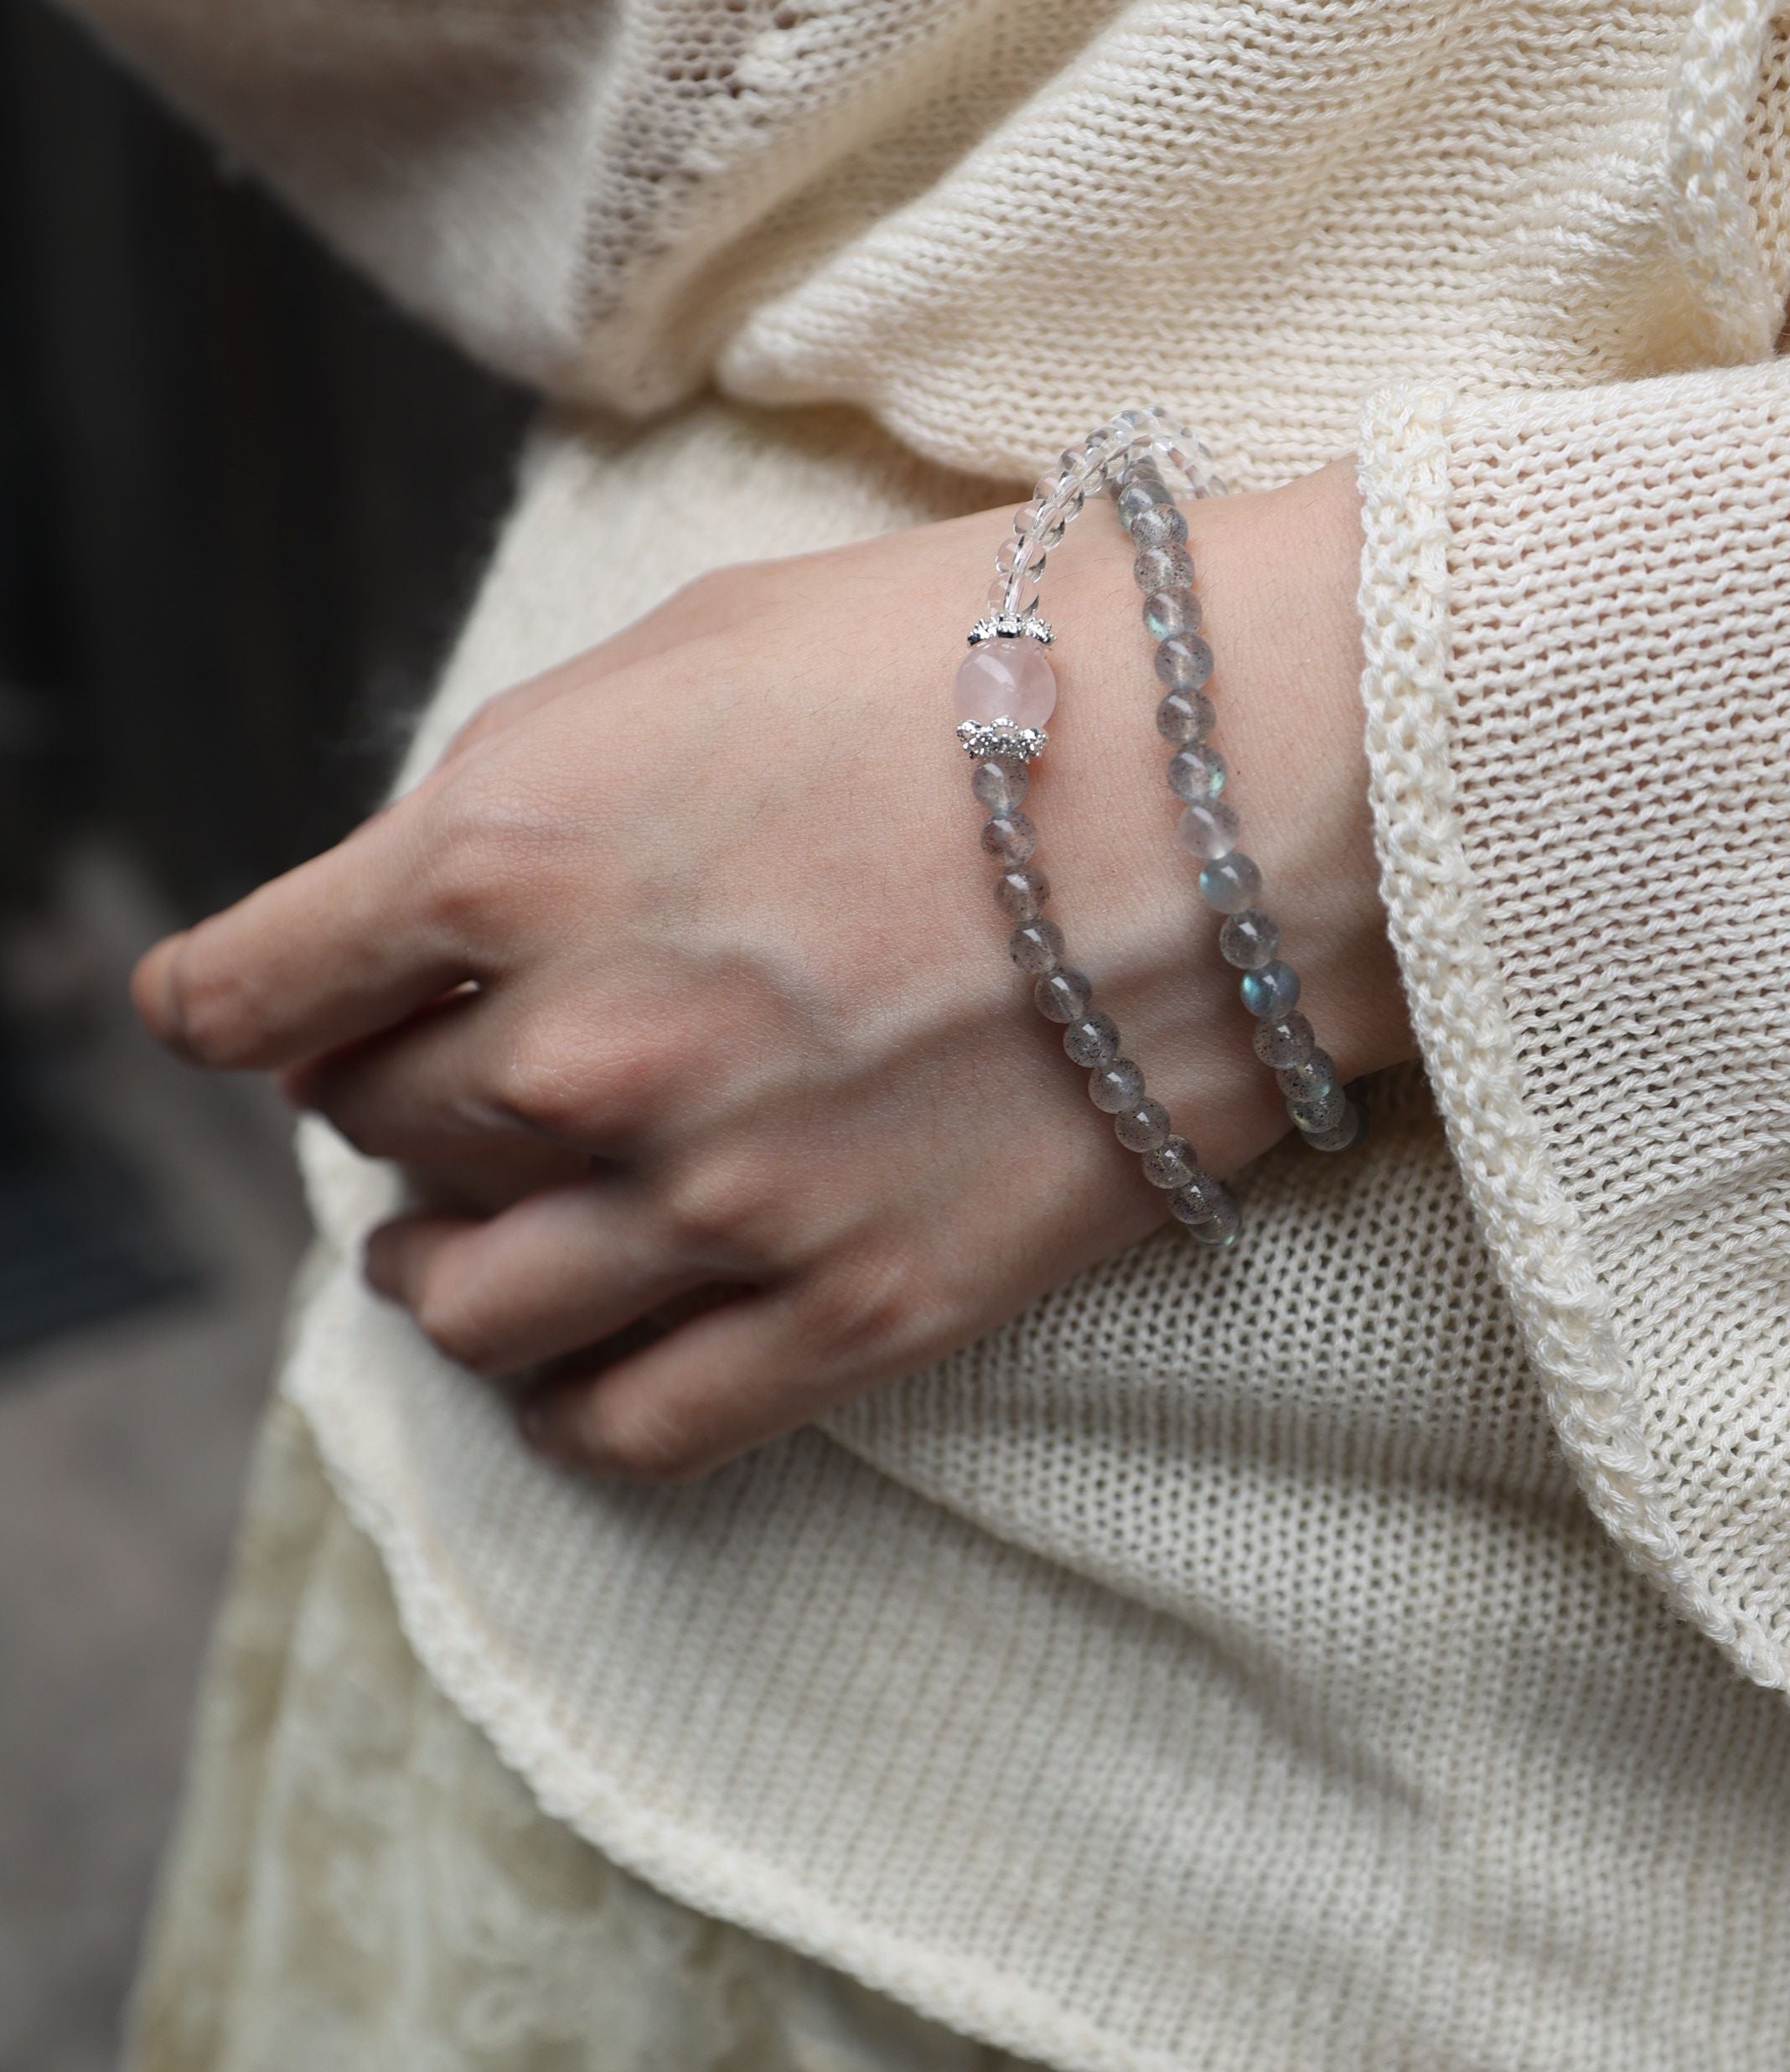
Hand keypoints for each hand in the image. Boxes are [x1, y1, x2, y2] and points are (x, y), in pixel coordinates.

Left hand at [132, 466, 1410, 1475]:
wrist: (1262, 779)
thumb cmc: (999, 658)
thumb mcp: (702, 646)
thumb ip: (528, 786)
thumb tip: (439, 898)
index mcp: (510, 854)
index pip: (249, 993)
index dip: (245, 1003)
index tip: (268, 1011)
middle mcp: (580, 1048)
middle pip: (372, 1135)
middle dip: (386, 1102)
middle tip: (449, 1077)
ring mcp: (716, 1199)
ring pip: (466, 1308)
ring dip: (440, 1271)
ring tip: (473, 1243)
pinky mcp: (852, 1310)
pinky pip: (627, 1426)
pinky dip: (565, 1405)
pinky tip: (583, 1356)